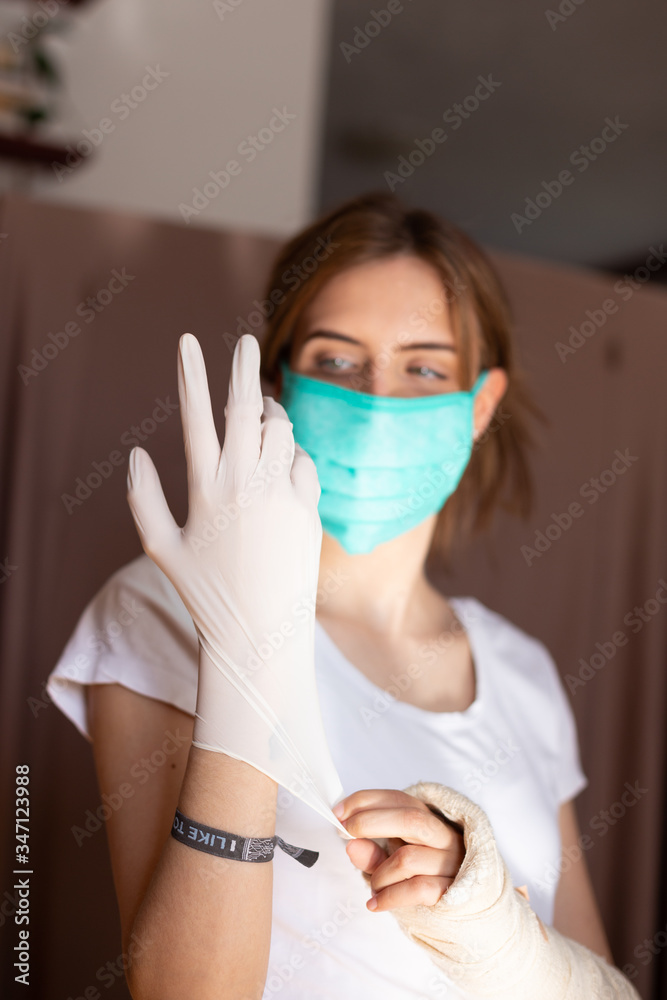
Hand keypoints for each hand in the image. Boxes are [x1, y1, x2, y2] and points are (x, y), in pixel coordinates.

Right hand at [126, 333, 345, 821]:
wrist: (260, 633)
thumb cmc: (204, 593)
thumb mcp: (160, 549)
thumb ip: (142, 498)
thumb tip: (135, 454)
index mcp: (204, 488)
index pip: (196, 416)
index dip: (191, 374)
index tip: (188, 341)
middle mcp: (244, 483)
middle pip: (245, 408)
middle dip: (242, 367)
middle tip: (242, 341)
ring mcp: (281, 494)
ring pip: (281, 430)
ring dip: (271, 414)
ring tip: (262, 416)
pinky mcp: (309, 508)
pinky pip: (303, 462)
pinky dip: (292, 455)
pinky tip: (281, 467)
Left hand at [333, 788, 465, 911]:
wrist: (458, 909)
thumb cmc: (418, 876)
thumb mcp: (390, 860)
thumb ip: (372, 852)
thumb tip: (351, 845)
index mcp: (427, 818)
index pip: (397, 798)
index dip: (365, 801)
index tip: (338, 813)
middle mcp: (443, 835)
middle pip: (410, 818)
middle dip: (371, 823)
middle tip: (346, 836)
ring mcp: (450, 862)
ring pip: (408, 858)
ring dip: (379, 873)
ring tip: (372, 886)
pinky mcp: (451, 890)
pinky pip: (417, 889)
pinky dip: (389, 897)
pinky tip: (374, 903)